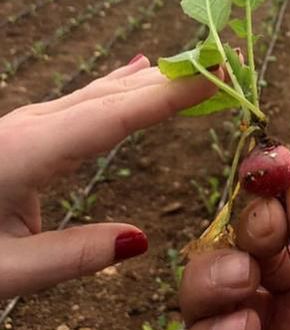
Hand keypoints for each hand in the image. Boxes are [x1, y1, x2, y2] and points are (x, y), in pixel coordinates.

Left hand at [0, 55, 220, 298]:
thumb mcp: (4, 272)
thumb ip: (72, 256)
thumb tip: (142, 239)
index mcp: (28, 152)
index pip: (117, 115)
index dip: (172, 92)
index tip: (219, 70)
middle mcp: (34, 126)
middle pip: (118, 93)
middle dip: (176, 74)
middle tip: (226, 56)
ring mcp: (32, 122)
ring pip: (105, 91)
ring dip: (157, 78)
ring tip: (200, 63)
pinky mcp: (33, 129)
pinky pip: (89, 99)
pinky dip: (122, 84)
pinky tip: (139, 69)